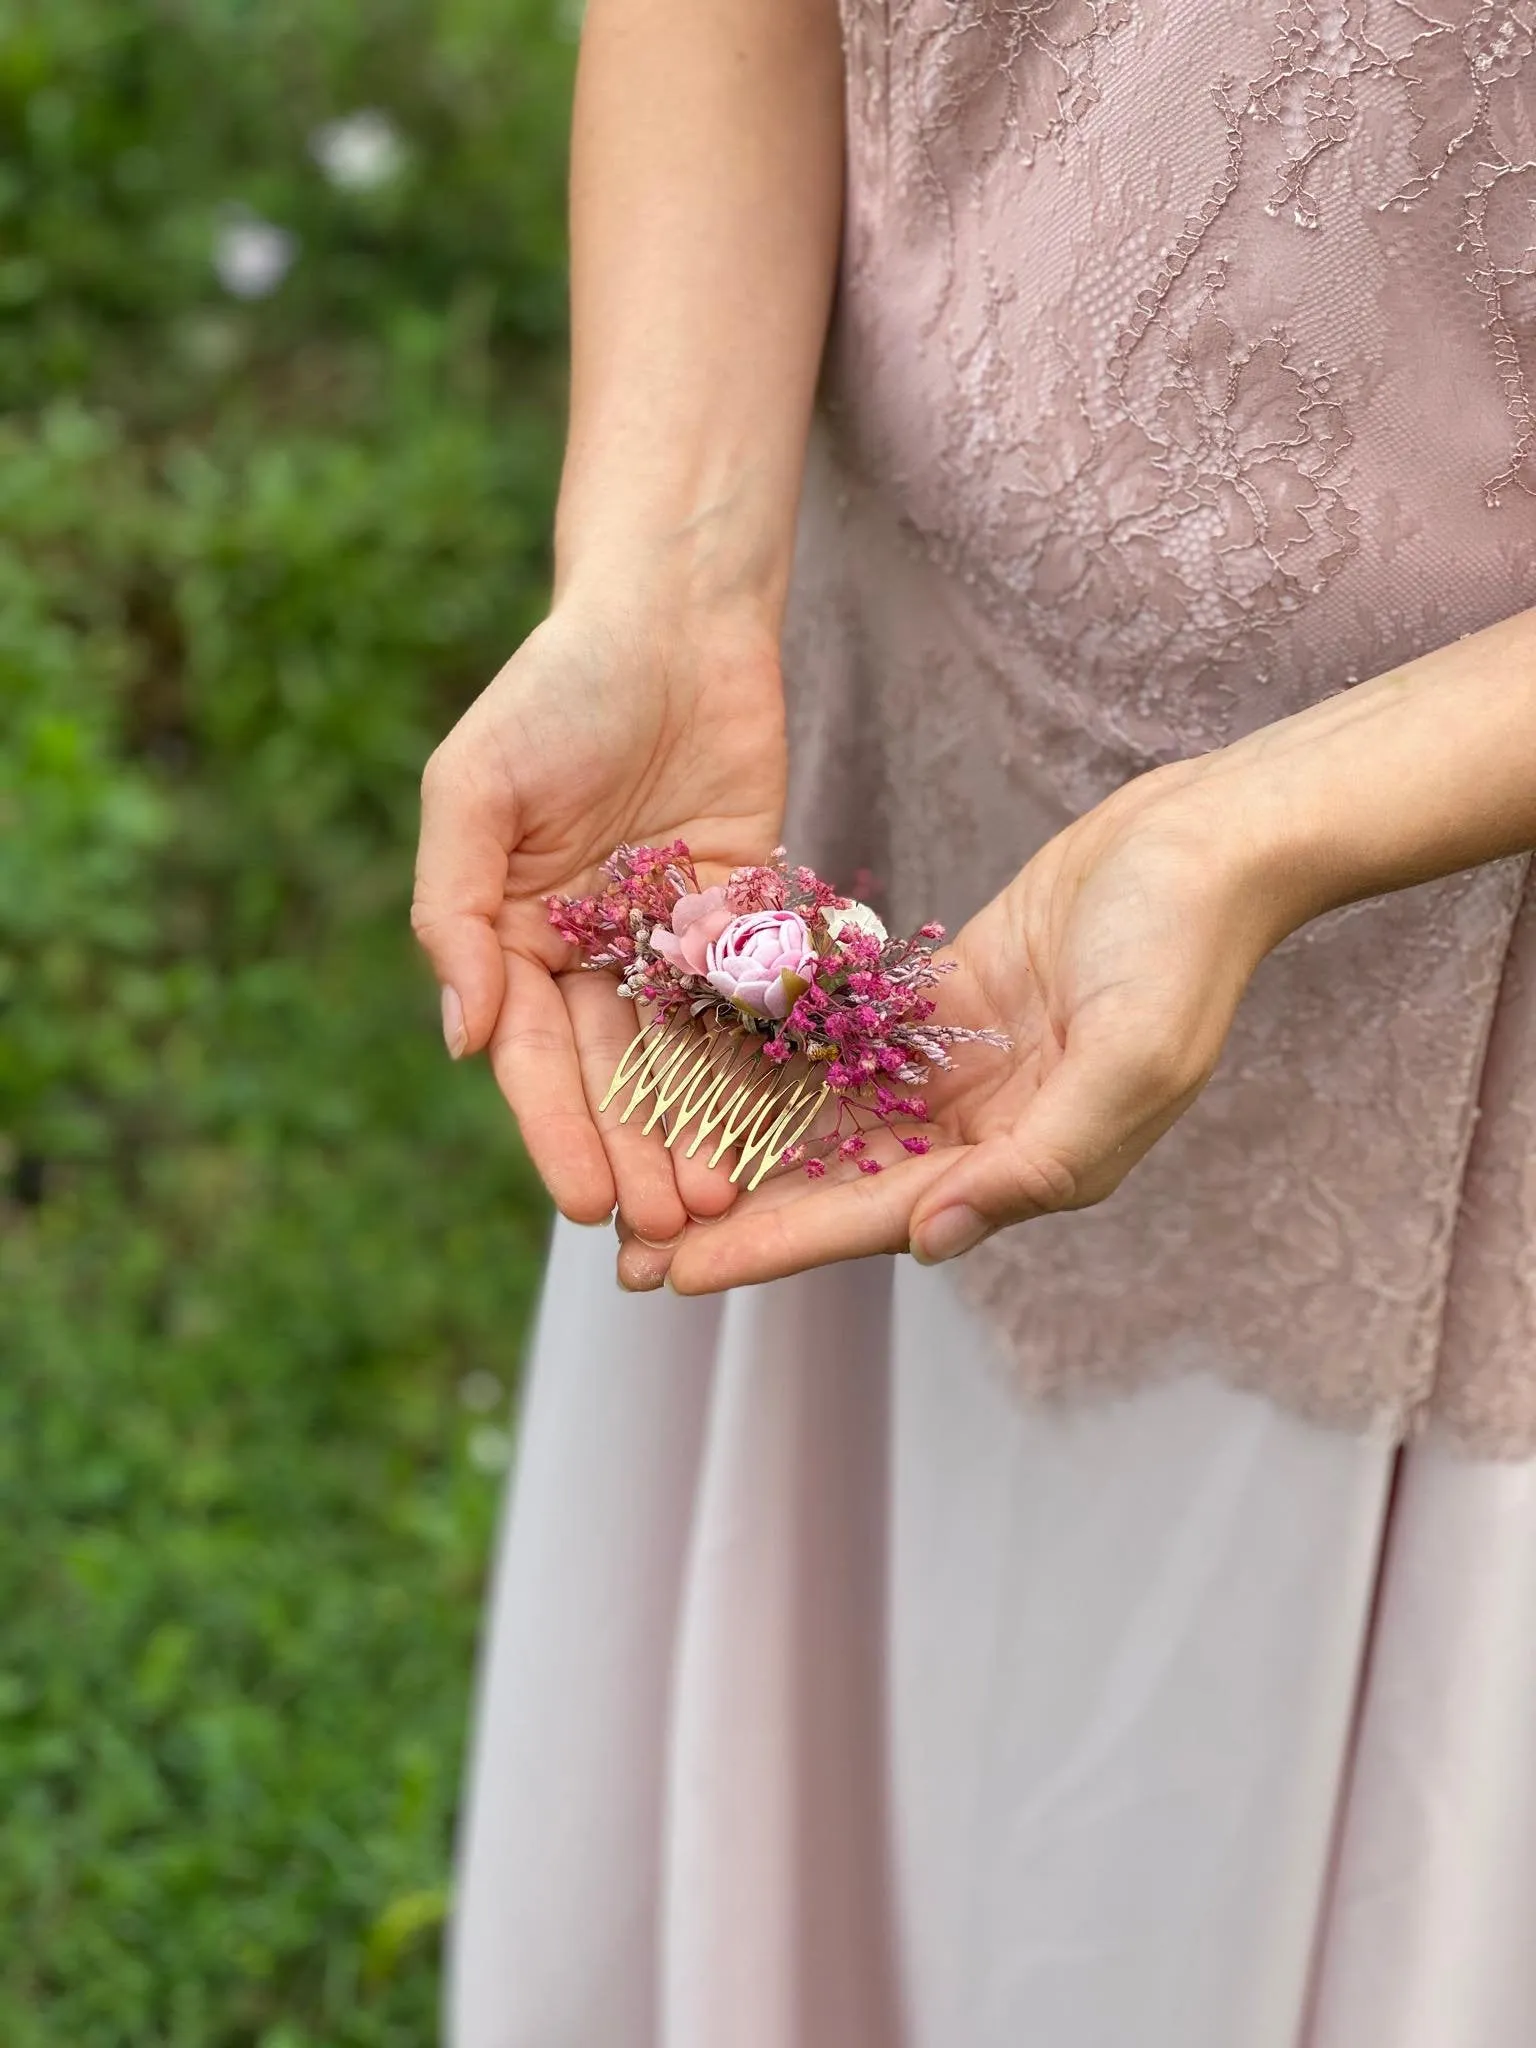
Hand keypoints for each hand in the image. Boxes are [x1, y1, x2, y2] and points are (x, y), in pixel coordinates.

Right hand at [411, 591, 785, 1241]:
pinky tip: (780, 1131)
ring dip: (698, 1132)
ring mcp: (668, 945)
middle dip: (636, 1153)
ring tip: (724, 1204)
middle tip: (668, 1230)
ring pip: (684, 1060)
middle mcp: (586, 954)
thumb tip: (461, 1040)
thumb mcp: (475, 788)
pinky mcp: (746, 922)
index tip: (586, 1204)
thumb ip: (454, 911)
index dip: (557, 1133)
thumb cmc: (555, 690)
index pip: (532, 1058)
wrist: (673, 617)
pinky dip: (760, 1069)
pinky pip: (751, 1009)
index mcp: (511, 936)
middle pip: (611, 1077)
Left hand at [655, 756, 1297, 1291]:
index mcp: (1027, 1161)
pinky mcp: (944, 1001)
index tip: (677, 1275)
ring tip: (643, 1162)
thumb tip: (934, 1241)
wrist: (1207, 842)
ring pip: (831, 1117)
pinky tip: (699, 1064)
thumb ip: (1039, 1162)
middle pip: (834, 1183)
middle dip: (735, 1217)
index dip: (774, 1246)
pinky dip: (782, 1056)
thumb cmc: (1180, 951)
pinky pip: (847, 1038)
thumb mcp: (1130, 1063)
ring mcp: (960, 1064)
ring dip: (744, 1144)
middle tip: (627, 1248)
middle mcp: (984, 1128)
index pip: (876, 1218)